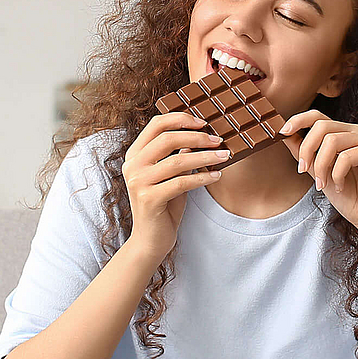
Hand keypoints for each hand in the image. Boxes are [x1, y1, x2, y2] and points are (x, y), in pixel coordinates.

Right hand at [122, 112, 230, 252]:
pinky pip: (182, 182)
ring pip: (177, 160)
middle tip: (219, 140)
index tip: (204, 122)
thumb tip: (200, 136)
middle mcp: (133, 165)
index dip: (181, 119)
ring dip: (205, 156)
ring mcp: (138, 182)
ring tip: (224, 155)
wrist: (151, 239)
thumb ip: (178, 156)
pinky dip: (202, 177)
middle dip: (197, 137)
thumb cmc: (164, 205)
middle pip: (167, 138)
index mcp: (135, 154)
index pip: (156, 124)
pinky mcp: (149, 199)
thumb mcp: (171, 176)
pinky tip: (216, 175)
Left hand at [280, 110, 357, 232]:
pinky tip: (340, 186)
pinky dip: (337, 174)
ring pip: (332, 141)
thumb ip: (304, 152)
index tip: (283, 132)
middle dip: (307, 149)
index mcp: (341, 132)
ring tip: (323, 184)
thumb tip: (284, 134)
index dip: (298, 120)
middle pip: (321, 126)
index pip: (317, 116)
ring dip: (321, 166)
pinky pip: (346, 156)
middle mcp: (355, 131)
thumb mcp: (317, 171)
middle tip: (302, 170)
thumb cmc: (346, 194)